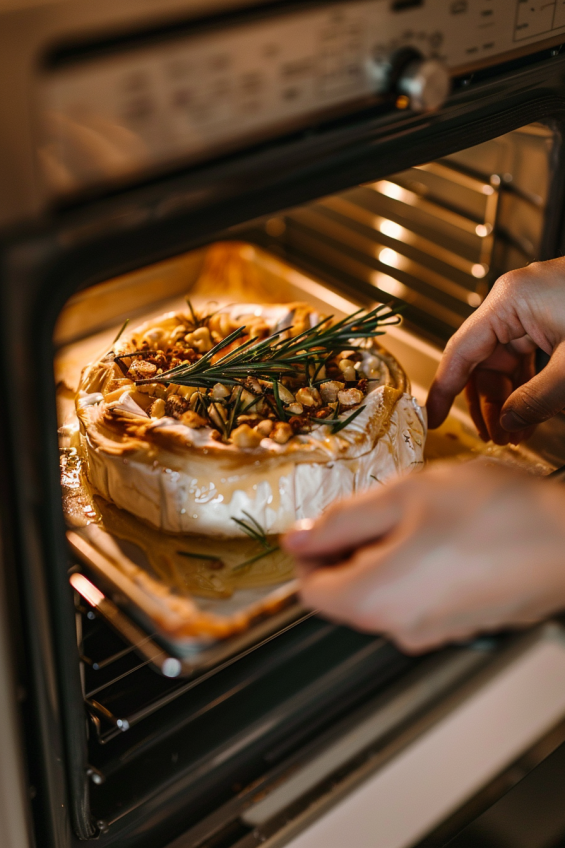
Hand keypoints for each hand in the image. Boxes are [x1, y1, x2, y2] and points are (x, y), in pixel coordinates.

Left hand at [282, 461, 564, 652]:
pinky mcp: (458, 626)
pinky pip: (415, 598)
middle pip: (345, 593)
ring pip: (382, 592)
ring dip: (385, 553)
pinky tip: (445, 535)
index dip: (308, 551)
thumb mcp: (404, 496)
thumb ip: (342, 519)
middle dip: (350, 547)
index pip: (308, 589)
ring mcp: (431, 633)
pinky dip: (414, 567)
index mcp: (373, 599)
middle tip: (382, 506)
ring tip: (422, 515)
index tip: (324, 521)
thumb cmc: (496, 514)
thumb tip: (297, 538)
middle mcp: (398, 628)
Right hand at [426, 258, 564, 444]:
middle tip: (495, 436)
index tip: (432, 418)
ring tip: (517, 431)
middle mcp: (516, 300)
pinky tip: (534, 411)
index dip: (444, 391)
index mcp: (510, 301)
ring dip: (510, 398)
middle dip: (488, 403)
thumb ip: (533, 401)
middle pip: (483, 360)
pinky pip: (529, 355)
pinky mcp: (554, 316)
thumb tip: (508, 423)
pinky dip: (529, 384)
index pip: (460, 352)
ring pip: (506, 361)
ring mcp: (536, 307)